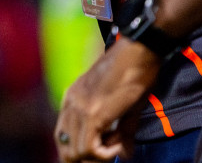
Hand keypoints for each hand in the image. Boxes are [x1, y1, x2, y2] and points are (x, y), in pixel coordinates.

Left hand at [54, 37, 159, 162]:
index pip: (63, 138)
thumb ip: (122, 132)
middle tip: (110, 151)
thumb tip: (125, 155)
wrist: (139, 50)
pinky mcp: (94, 113)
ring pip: (76, 153)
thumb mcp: (124, 105)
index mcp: (73, 98)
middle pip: (66, 150)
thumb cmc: (134, 71)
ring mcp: (81, 108)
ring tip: (118, 142)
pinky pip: (90, 148)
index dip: (80, 151)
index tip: (104, 149)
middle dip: (87, 158)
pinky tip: (120, 142)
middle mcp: (71, 103)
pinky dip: (106, 153)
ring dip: (98, 155)